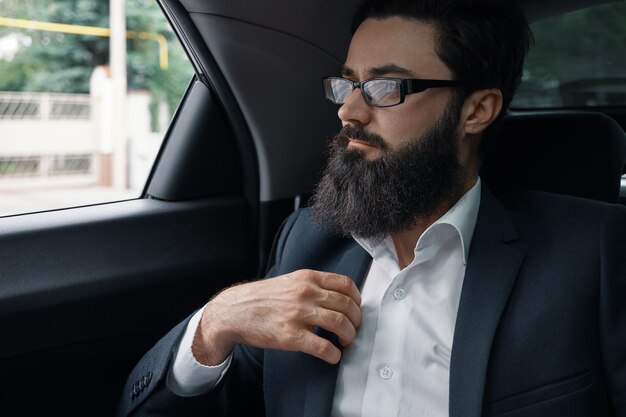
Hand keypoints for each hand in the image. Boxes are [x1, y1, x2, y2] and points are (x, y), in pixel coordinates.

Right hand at [192, 269, 361, 365]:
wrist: (235, 311)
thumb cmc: (263, 298)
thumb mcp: (290, 280)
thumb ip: (313, 285)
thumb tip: (339, 297)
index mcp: (307, 278)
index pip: (346, 284)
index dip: (357, 299)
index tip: (356, 309)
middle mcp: (305, 293)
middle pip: (347, 305)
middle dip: (356, 321)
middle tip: (353, 329)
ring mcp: (298, 314)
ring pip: (341, 324)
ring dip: (350, 336)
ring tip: (345, 342)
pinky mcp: (291, 336)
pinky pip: (323, 347)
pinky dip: (334, 354)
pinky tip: (332, 355)